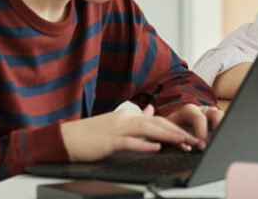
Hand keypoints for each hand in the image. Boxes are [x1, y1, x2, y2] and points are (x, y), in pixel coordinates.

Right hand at [60, 105, 199, 161]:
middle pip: (157, 122)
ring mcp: (117, 129)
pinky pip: (130, 142)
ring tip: (183, 141)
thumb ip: (135, 117)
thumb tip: (151, 110)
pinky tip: (156, 147)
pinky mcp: (109, 141)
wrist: (65, 139)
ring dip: (167, 135)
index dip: (174, 127)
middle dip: (177, 131)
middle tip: (193, 140)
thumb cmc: (90, 134)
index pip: (157, 119)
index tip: (188, 136)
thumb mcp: (116, 123)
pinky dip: (144, 144)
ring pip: (148, 129)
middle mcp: (125, 119)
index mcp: (128, 115)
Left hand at [165, 104, 224, 148]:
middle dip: (218, 128)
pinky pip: (225, 121)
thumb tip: (187, 148)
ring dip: (224, 128)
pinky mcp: (217, 119)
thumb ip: (176, 140)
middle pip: (216, 114)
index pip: (198, 118)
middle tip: (217, 142)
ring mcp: (211, 114)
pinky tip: (223, 140)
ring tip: (222, 142)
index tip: (202, 146)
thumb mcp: (170, 133)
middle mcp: (203, 110)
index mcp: (189, 111)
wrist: (174, 123)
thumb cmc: (172, 128)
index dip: (202, 132)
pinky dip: (226, 130)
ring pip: (223, 116)